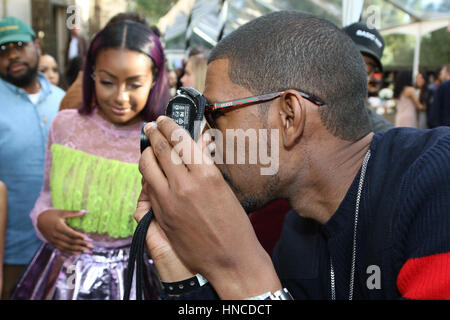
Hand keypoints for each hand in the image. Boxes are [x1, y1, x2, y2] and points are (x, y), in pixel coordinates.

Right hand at [37, 209, 92, 254]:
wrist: (39, 220)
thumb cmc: (52, 215)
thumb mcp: (62, 212)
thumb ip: (74, 213)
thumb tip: (86, 211)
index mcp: (59, 227)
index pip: (72, 234)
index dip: (80, 237)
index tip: (89, 239)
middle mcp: (56, 235)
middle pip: (70, 242)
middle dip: (81, 244)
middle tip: (90, 246)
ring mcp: (54, 240)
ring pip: (67, 247)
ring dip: (77, 249)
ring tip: (86, 251)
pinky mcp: (53, 243)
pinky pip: (62, 249)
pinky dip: (70, 252)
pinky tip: (77, 253)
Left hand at [139, 116, 280, 298]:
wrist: (230, 259)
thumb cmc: (234, 224)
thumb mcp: (224, 188)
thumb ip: (205, 165)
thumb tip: (195, 144)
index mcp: (206, 174)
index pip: (180, 139)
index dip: (169, 125)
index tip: (164, 119)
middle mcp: (185, 185)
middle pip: (159, 148)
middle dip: (153, 133)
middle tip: (151, 125)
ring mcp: (169, 201)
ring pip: (147, 166)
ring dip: (146, 152)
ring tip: (148, 146)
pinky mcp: (161, 215)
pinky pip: (149, 187)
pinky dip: (148, 174)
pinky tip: (151, 170)